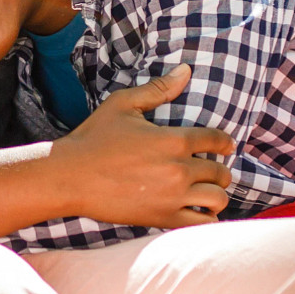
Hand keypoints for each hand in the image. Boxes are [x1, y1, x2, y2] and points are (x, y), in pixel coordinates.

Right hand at [42, 66, 233, 226]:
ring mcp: (173, 197)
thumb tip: (185, 70)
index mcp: (173, 140)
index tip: (225, 146)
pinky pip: (202, 223)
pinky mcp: (162, 218)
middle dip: (220, 171)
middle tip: (211, 172)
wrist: (69, 177)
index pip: (217, 140)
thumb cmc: (94, 138)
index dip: (225, 142)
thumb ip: (158, 89)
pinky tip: (198, 212)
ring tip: (207, 193)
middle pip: (221, 173)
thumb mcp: (123, 104)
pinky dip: (207, 218)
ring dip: (217, 195)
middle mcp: (179, 169)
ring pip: (218, 199)